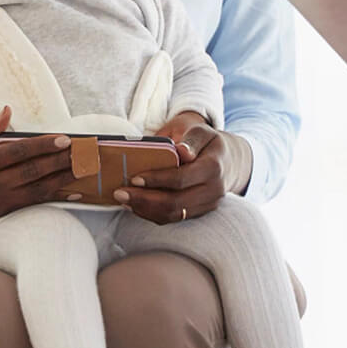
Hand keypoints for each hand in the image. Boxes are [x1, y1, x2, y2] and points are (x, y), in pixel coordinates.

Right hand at [0, 106, 79, 225]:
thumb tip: (8, 110)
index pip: (18, 152)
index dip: (43, 145)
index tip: (66, 139)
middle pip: (33, 171)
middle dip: (62, 161)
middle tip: (85, 152)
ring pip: (38, 190)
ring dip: (64, 179)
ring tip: (85, 168)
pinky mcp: (3, 212)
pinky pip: (34, 204)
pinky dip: (56, 196)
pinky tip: (73, 190)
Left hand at [112, 111, 238, 224]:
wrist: (226, 158)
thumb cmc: (204, 141)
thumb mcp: (199, 130)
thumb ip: (190, 138)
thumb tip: (182, 152)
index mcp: (213, 166)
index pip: (182, 178)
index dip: (157, 180)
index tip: (134, 178)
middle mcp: (214, 190)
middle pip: (176, 203)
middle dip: (144, 200)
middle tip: (120, 193)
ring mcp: (208, 204)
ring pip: (174, 215)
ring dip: (146, 210)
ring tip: (124, 200)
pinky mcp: (200, 212)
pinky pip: (175, 218)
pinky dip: (153, 214)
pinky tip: (137, 205)